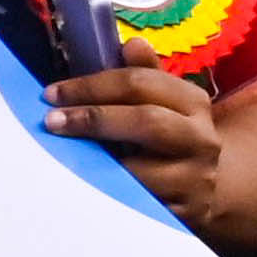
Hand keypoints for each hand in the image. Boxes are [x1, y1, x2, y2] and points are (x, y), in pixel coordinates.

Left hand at [44, 64, 227, 217]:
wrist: (205, 185)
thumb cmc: (169, 135)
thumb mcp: (162, 102)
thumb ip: (143, 75)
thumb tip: (131, 43)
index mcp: (193, 102)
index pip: (140, 83)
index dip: (91, 86)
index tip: (51, 94)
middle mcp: (201, 138)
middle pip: (146, 121)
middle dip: (93, 118)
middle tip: (51, 120)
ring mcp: (195, 178)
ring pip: (143, 169)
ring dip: (98, 163)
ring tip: (65, 155)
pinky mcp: (184, 212)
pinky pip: (140, 204)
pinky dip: (111, 194)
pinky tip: (85, 186)